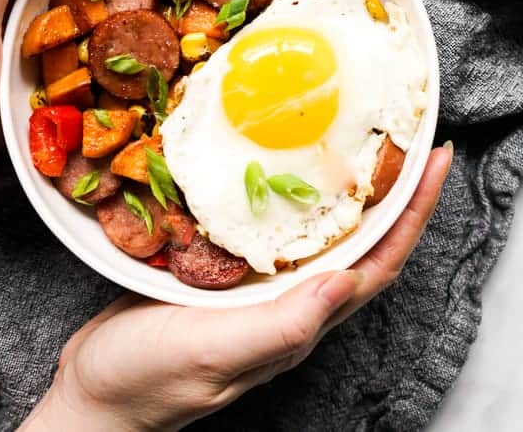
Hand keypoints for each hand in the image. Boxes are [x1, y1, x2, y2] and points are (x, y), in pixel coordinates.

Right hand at [21, 146, 451, 431]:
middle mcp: (290, 305)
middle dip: (395, 193)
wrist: (96, 391)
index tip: (434, 161)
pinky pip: (278, 228)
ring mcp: (261, 289)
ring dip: (353, 190)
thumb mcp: (215, 352)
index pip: (377, 265)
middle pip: (363, 243)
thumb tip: (347, 280)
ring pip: (324, 233)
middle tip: (411, 139)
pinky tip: (285, 166)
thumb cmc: (149, 379)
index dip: (413, 214)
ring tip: (363, 142)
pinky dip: (295, 195)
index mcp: (298, 323)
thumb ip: (282, 324)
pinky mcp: (229, 273)